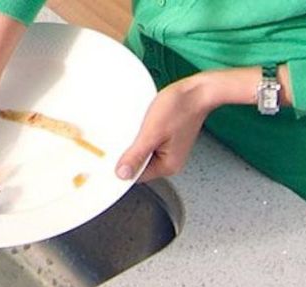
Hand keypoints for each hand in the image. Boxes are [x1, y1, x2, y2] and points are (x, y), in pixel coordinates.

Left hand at [116, 65, 293, 181]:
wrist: (197, 90)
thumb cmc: (180, 108)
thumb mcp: (151, 133)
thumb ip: (136, 156)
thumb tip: (122, 174)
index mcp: (167, 166)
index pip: (136, 176)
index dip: (120, 169)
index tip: (108, 161)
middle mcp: (169, 161)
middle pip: (138, 166)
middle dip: (126, 154)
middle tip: (120, 140)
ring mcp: (168, 150)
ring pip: (141, 153)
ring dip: (133, 144)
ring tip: (134, 129)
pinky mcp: (166, 139)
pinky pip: (147, 143)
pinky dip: (140, 137)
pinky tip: (140, 126)